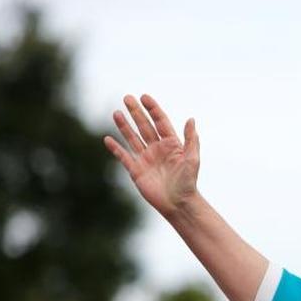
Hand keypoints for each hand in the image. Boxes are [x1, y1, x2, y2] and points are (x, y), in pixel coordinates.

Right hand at [103, 94, 199, 218]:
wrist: (178, 203)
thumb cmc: (188, 182)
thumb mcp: (192, 159)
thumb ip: (191, 140)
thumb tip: (191, 119)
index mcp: (171, 144)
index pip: (160, 122)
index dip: (153, 109)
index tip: (144, 97)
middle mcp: (157, 148)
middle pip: (144, 126)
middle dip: (136, 112)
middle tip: (127, 97)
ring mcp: (146, 158)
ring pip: (132, 138)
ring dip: (124, 126)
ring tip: (116, 112)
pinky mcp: (136, 170)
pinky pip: (124, 156)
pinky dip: (116, 148)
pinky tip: (108, 139)